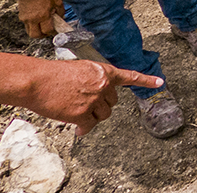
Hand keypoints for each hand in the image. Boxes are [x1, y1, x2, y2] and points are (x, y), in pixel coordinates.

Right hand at [17, 0, 63, 37]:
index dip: (52, 32)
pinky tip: (36, 21)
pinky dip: (32, 26)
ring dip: (36, 33)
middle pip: (36, 35)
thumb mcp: (56, 1)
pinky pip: (27, 27)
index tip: (55, 31)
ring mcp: (26, 20)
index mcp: (44, 15)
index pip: (48, 30)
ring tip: (41, 28)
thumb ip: (61, 11)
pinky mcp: (22, 18)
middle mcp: (34, 19)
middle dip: (42, 36)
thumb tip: (62, 18)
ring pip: (30, 33)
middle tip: (46, 32)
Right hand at [25, 60, 162, 135]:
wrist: (36, 81)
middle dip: (102, 104)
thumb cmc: (53, 74)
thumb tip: (99, 95)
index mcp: (102, 71)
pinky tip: (77, 128)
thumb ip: (93, 80)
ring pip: (103, 115)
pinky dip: (84, 128)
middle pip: (113, 102)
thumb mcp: (80, 69)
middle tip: (85, 102)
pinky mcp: (83, 113)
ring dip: (93, 116)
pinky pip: (90, 126)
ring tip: (76, 111)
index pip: (129, 76)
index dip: (145, 81)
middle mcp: (103, 85)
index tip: (160, 82)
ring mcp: (94, 100)